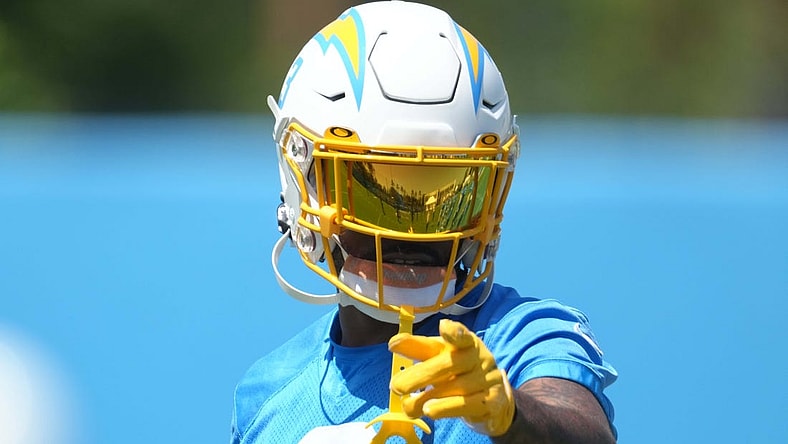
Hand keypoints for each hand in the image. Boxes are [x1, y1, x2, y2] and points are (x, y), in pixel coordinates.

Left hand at [388, 319, 514, 436]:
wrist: (493, 397)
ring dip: (428, 397)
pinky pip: (467, 405)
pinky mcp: (492, 402)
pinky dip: (446, 408)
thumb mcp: (440, 356)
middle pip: (451, 364)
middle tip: (396, 387)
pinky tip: (430, 411)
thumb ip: (418, 349)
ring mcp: (488, 379)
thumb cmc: (459, 371)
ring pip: (457, 387)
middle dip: (421, 375)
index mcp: (466, 342)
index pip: (461, 335)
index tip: (444, 327)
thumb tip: (393, 343)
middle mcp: (479, 358)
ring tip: (407, 406)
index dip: (454, 331)